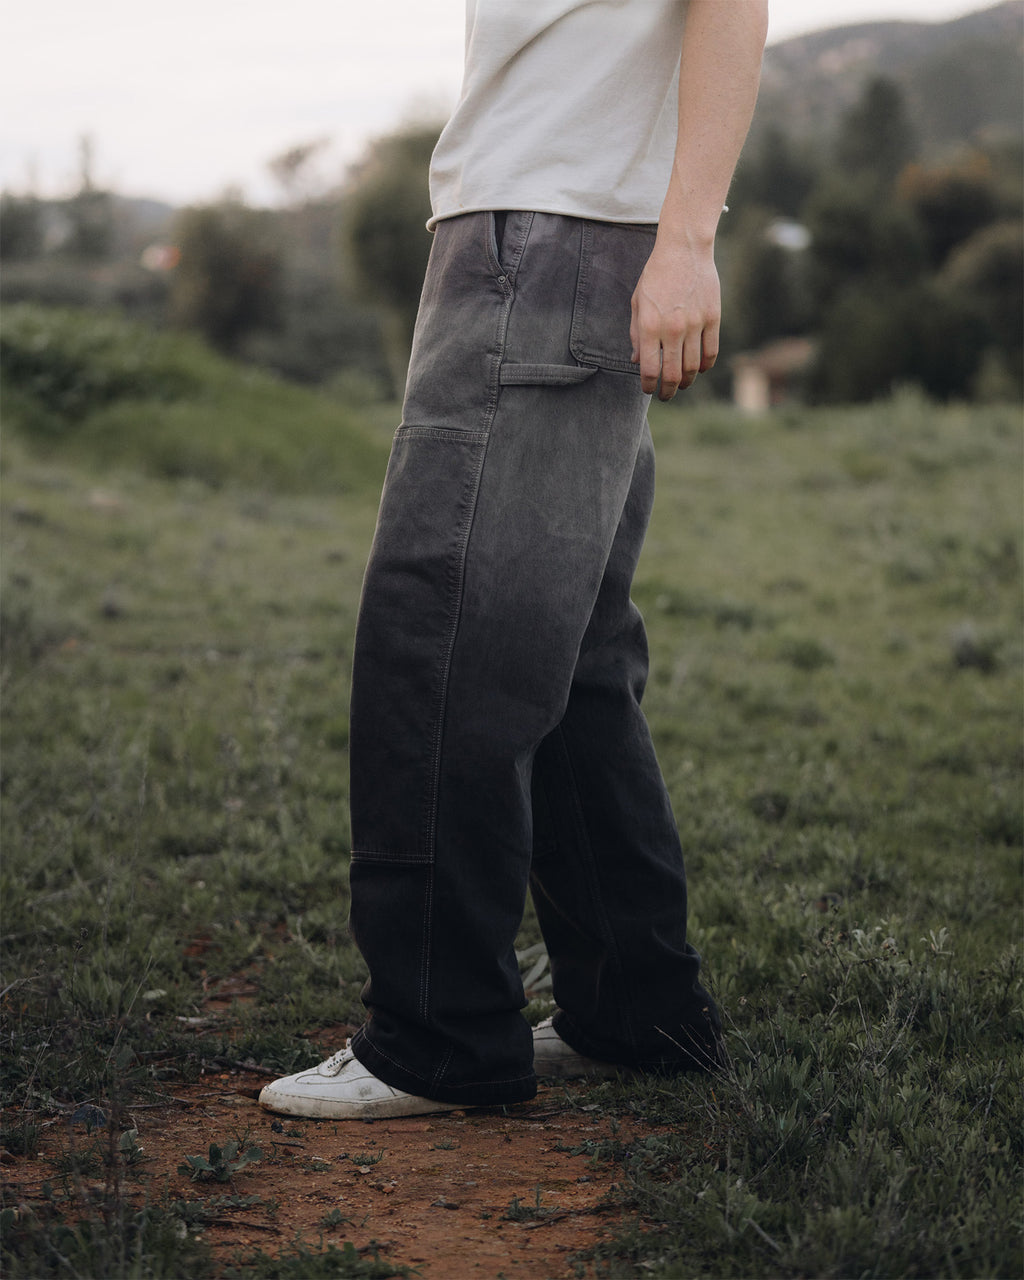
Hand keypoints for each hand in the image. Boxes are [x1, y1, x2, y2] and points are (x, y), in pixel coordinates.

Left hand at [629, 236, 720, 400]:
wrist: (684, 249)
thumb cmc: (656, 276)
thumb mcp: (637, 303)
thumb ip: (636, 334)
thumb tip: (637, 362)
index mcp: (649, 326)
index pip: (650, 370)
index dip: (649, 386)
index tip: (649, 390)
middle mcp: (672, 328)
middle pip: (672, 374)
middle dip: (668, 391)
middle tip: (666, 395)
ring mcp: (695, 324)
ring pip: (693, 367)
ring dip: (687, 381)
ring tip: (682, 383)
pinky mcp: (713, 318)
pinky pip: (711, 352)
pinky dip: (705, 366)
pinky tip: (699, 368)